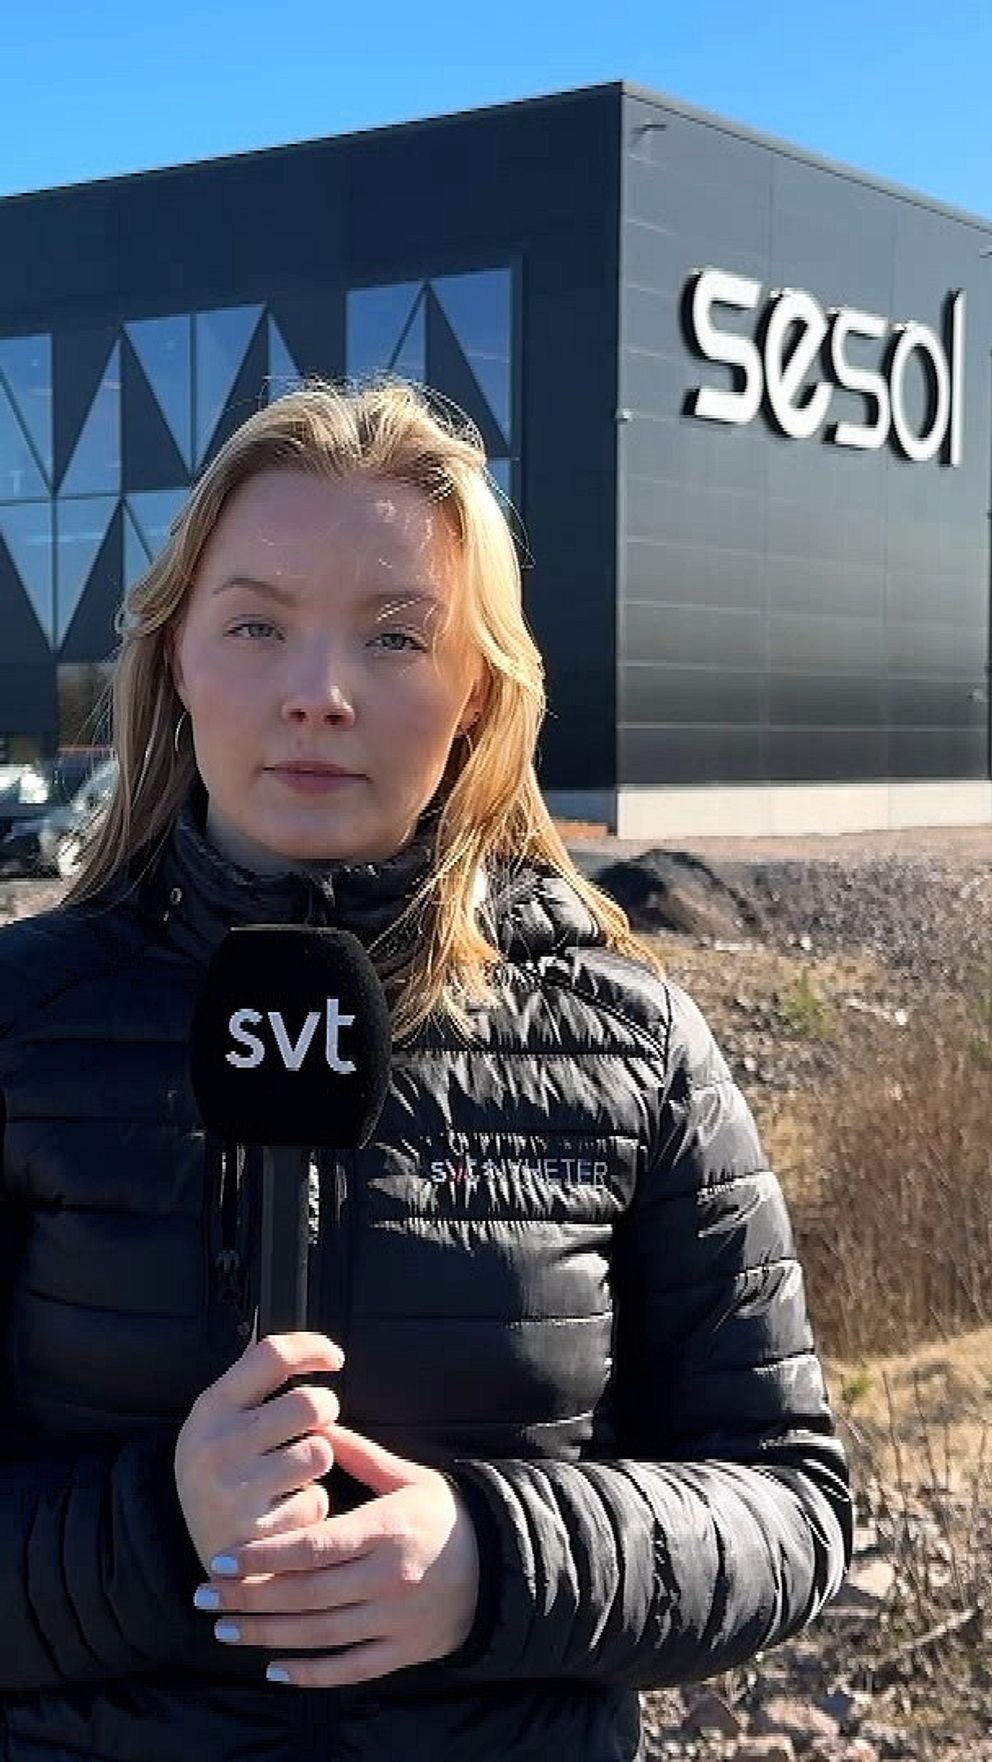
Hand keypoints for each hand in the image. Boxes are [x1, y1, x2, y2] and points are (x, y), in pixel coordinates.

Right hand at [174, 1332, 344, 1574]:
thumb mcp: (219, 1424)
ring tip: (292, 1475)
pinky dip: (310, 1506)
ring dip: (317, 1462)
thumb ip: (254, 1386)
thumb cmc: (222, 1476)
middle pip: (309, 1403)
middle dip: (325, 1410)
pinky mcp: (259, 1534)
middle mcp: (218, 1446)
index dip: (312, 1347)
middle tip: (316, 1425)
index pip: (272, 1354)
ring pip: (320, 1452)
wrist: (204, 1558)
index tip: (334, 1358)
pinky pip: (316, 1501)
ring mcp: (236, 1491)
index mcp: (211, 1409)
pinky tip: (284, 1514)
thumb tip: (308, 1348)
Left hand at [191, 1424, 480, 1686]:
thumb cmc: (444, 1514)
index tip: (221, 1557)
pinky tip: (271, 1669)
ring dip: (266, 1634)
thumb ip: (360, 1455)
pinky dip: (309, 1674)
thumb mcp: (407, 1478)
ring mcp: (396, 1621)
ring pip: (320, 1635)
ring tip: (223, 1628)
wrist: (500, 1564)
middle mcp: (389, 1579)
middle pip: (307, 1594)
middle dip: (249, 1597)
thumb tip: (317, 1423)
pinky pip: (349, 1669)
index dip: (265, 1555)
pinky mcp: (403, 1652)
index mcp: (387, 1531)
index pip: (315, 1547)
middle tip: (203, 1595)